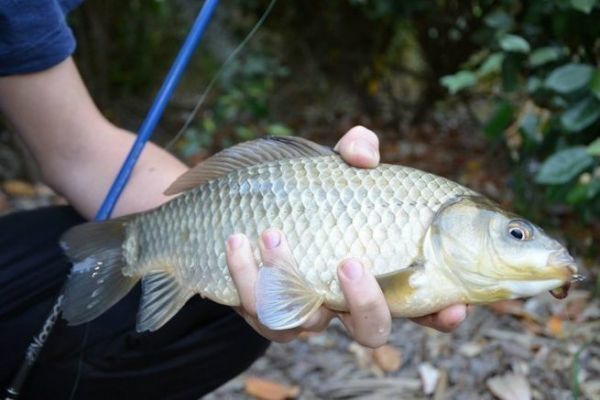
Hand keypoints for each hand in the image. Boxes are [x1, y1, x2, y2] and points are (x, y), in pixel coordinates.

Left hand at [226, 126, 466, 346]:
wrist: (246, 204)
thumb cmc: (307, 189)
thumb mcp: (335, 166)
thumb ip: (356, 153)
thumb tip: (363, 154)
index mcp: (375, 272)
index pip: (420, 305)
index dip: (441, 314)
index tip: (454, 305)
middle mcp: (343, 301)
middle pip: (371, 331)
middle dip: (366, 305)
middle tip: (351, 262)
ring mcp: (305, 310)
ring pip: (305, 324)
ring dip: (288, 282)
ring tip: (273, 234)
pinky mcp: (263, 311)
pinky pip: (258, 312)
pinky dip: (246, 276)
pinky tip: (237, 241)